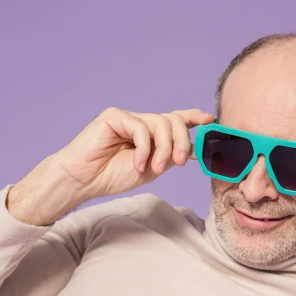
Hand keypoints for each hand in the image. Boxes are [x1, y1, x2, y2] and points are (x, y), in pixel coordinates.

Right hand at [55, 106, 214, 203]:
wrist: (85, 179)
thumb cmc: (113, 175)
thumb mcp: (151, 169)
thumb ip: (170, 156)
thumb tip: (193, 150)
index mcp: (151, 135)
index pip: (176, 120)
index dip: (194, 117)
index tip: (210, 120)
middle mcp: (142, 123)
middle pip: (173, 121)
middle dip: (181, 143)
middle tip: (178, 163)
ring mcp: (129, 118)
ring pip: (161, 123)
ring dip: (163, 149)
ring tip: (154, 168)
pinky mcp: (115, 116)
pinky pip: (140, 127)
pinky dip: (143, 149)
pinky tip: (137, 163)